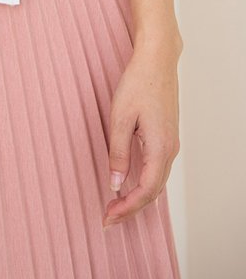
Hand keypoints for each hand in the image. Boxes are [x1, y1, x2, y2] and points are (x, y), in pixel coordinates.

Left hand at [102, 41, 180, 228]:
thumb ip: (118, 152)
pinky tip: (130, 183)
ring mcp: (171, 143)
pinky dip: (144, 182)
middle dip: (130, 208)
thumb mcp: (120, 117)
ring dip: (137, 196)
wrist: (157, 60)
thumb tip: (116, 183)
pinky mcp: (167, 136)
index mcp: (160, 148)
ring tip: (115, 205)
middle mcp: (170, 150)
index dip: (126, 209)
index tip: (108, 218)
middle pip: (153, 192)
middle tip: (108, 218)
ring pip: (156, 181)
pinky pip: (157, 169)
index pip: (145, 191)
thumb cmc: (138, 83)